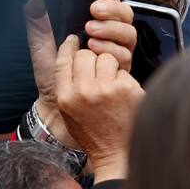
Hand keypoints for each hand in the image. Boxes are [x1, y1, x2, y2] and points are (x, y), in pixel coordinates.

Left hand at [24, 0, 136, 144]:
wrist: (54, 112)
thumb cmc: (49, 79)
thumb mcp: (41, 47)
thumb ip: (40, 20)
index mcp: (96, 29)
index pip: (110, 5)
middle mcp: (110, 39)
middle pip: (126, 16)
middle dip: (112, 10)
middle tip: (93, 12)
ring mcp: (117, 55)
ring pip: (129, 34)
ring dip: (112, 30)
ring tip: (91, 35)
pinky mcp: (121, 73)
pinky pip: (126, 56)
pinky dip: (113, 51)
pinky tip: (96, 52)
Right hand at [55, 35, 142, 183]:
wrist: (114, 151)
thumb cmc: (92, 130)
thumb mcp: (70, 110)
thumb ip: (68, 84)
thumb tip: (72, 54)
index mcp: (65, 97)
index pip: (63, 61)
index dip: (68, 46)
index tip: (73, 39)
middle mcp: (84, 92)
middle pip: (85, 54)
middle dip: (92, 59)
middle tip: (98, 72)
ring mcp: (106, 89)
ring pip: (106, 57)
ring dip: (110, 67)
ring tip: (111, 84)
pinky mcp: (126, 88)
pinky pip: (123, 70)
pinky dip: (124, 79)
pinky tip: (123, 94)